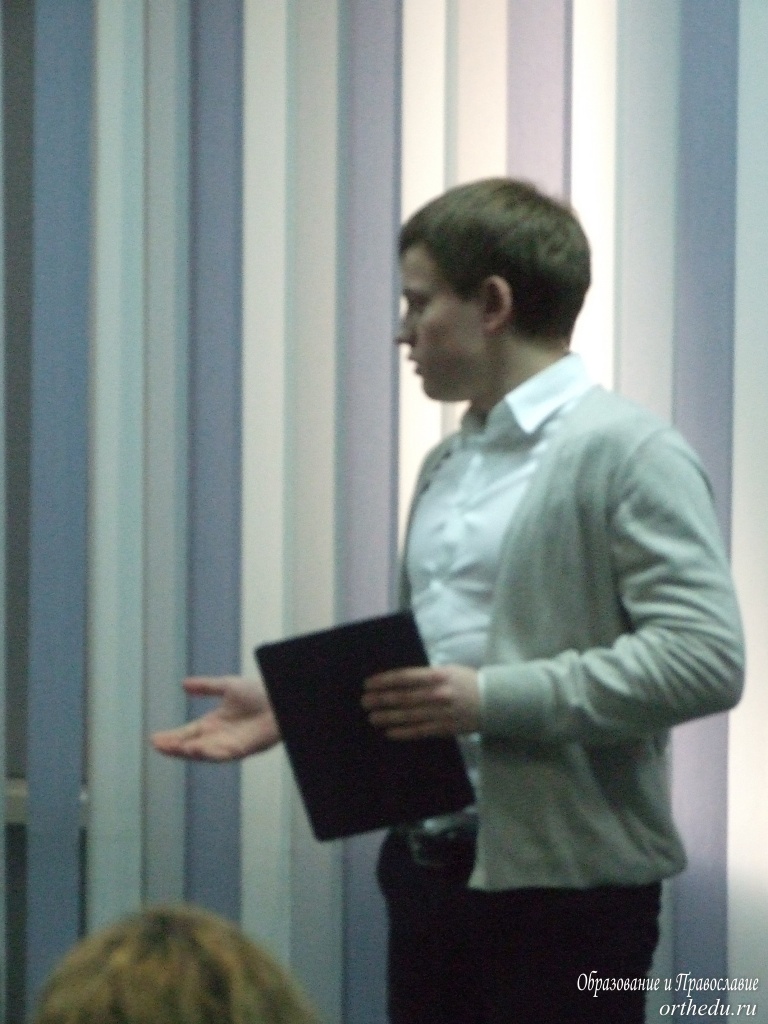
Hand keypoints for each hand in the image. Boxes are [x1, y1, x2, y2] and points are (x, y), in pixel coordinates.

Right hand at [151, 676, 280, 760]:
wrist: (279, 699)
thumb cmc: (258, 693)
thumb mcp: (227, 685)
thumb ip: (206, 686)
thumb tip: (183, 684)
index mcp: (213, 723)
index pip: (187, 733)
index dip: (171, 737)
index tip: (154, 739)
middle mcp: (218, 737)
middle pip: (190, 745)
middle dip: (174, 747)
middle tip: (157, 745)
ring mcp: (228, 744)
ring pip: (203, 753)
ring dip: (186, 752)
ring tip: (171, 748)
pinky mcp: (241, 749)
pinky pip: (221, 754)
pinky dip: (207, 752)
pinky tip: (194, 749)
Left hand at [362, 664, 479, 739]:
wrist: (495, 701)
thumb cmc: (467, 682)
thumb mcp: (448, 670)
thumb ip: (426, 676)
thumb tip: (399, 681)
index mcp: (438, 675)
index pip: (405, 677)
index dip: (384, 681)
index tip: (368, 684)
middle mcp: (438, 694)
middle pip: (403, 698)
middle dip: (381, 700)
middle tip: (364, 702)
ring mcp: (441, 713)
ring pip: (409, 716)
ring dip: (388, 717)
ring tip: (372, 718)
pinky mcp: (445, 728)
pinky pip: (420, 731)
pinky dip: (404, 732)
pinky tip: (389, 733)